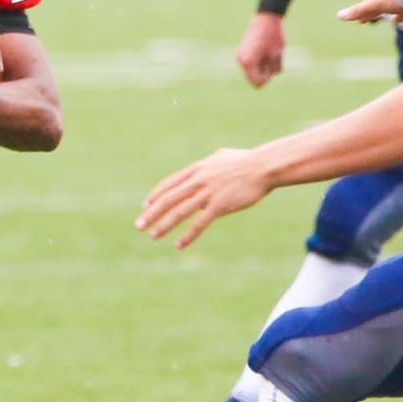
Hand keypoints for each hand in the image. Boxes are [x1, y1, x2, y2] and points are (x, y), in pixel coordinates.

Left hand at [137, 147, 271, 248]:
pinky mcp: (219, 205)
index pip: (169, 184)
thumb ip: (211, 161)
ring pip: (179, 212)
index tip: (145, 206)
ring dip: (164, 225)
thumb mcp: (222, 156)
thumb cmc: (246, 161)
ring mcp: (207, 193)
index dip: (155, 196)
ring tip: (153, 236)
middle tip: (139, 225)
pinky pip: (199, 223)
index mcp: (196, 169)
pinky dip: (188, 235)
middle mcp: (198, 181)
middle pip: (168, 199)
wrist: (263, 167)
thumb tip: (211, 159)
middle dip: (151, 214)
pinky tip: (179, 244)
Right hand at [235, 13, 285, 86]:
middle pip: (255, 78)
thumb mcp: (277, 55)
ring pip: (254, 71)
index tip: (273, 64)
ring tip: (269, 50)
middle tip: (272, 56)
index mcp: (248, 62)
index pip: (258, 83)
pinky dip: (261, 60)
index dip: (268, 77)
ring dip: (264, 65)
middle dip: (265, 71)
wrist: (266, 16)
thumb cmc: (273, 35)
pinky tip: (265, 49)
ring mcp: (241, 56)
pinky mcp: (243, 52)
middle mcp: (241, 60)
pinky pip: (253, 64)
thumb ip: (274, 69)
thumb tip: (271, 74)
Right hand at [338, 0, 402, 25]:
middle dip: (373, 12)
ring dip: (391, 12)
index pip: (368, 3)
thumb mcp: (378, 4)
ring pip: (396, 7)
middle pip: (380, 5)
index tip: (356, 19)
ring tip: (392, 19)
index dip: (361, 11)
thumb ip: (359, 10)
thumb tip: (338, 16)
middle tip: (365, 20)